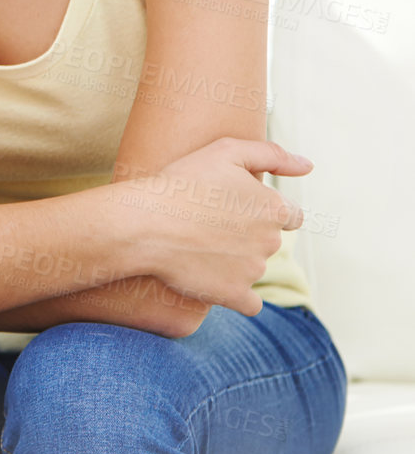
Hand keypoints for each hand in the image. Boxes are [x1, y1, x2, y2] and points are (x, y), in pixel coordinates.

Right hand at [114, 138, 310, 317]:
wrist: (144, 224)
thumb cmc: (182, 182)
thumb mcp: (225, 151)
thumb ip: (272, 154)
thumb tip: (308, 166)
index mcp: (274, 208)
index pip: (291, 215)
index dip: (262, 210)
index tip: (234, 208)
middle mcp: (271, 241)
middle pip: (268, 240)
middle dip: (246, 234)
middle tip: (208, 222)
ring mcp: (254, 271)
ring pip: (254, 267)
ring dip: (236, 260)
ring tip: (197, 245)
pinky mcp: (234, 295)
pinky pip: (249, 302)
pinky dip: (235, 293)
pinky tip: (212, 278)